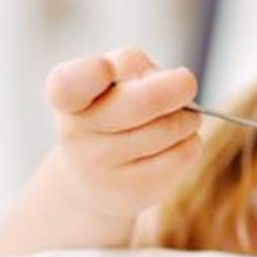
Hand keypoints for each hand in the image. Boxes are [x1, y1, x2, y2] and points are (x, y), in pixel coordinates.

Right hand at [45, 47, 202, 220]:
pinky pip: (184, 154)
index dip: (92, 71)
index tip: (105, 68)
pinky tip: (176, 143)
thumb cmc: (105, 112)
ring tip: (179, 118)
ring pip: (172, 127)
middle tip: (186, 83)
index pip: (69, 84)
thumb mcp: (106, 79)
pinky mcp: (135, 191)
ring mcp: (104, 167)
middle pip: (143, 102)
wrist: (90, 179)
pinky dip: (191, 141)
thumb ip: (131, 66)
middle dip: (177, 87)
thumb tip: (175, 84)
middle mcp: (77, 134)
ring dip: (188, 116)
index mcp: (65, 96)